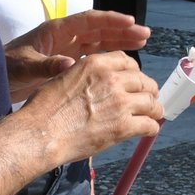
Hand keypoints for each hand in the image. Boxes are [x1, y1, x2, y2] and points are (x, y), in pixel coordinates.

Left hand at [4, 10, 151, 100]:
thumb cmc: (4, 68)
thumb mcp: (23, 67)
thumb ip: (46, 66)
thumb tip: (70, 64)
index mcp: (55, 31)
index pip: (88, 20)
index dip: (110, 20)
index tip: (130, 22)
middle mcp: (64, 37)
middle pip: (98, 29)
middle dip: (121, 30)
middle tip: (145, 34)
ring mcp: (66, 49)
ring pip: (98, 42)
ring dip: (119, 42)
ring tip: (142, 43)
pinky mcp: (66, 62)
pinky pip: (92, 56)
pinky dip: (108, 57)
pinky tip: (123, 62)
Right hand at [20, 53, 162, 165]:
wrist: (40, 133)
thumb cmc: (44, 109)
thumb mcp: (64, 77)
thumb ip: (86, 76)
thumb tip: (94, 84)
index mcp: (96, 63)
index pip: (127, 62)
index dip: (134, 72)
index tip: (135, 81)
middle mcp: (112, 79)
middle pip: (143, 80)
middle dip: (148, 90)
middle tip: (149, 99)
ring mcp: (120, 103)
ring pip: (150, 102)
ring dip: (155, 109)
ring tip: (155, 114)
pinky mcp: (123, 126)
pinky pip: (148, 124)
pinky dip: (151, 127)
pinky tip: (149, 130)